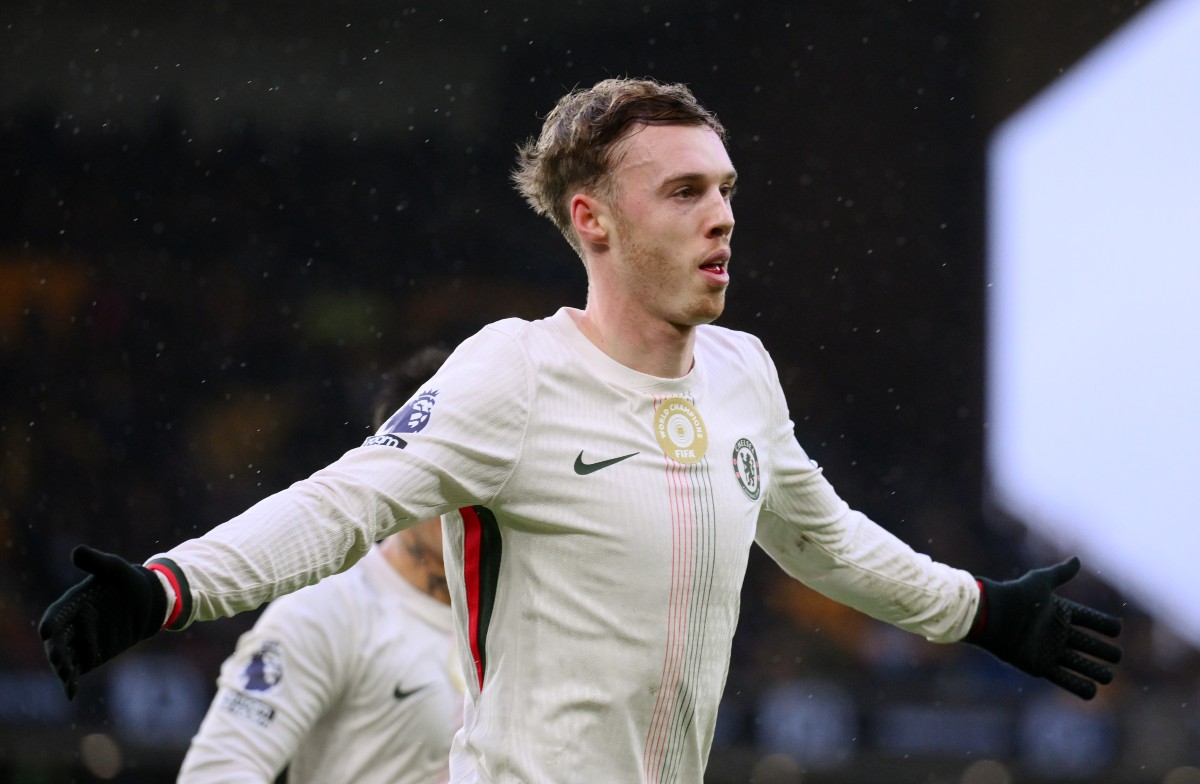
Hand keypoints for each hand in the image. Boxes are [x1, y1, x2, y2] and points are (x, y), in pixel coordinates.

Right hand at [38, 545, 167, 698]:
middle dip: (55, 650)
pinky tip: (71, 692)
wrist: (150, 602)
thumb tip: (76, 551)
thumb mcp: (116, 568)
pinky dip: (71, 681)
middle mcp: (72, 624)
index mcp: (73, 603)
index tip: (48, 631)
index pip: (57, 614)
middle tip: (58, 659)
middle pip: (57, 640)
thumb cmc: (130, 581)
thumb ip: (98, 562)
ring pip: (65, 658)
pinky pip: (77, 669)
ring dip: (62, 668)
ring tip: (66, 676)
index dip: (52, 622)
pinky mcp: (91, 656)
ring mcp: (80, 641)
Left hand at [965, 556, 1121, 699]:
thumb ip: (1060, 573)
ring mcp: (1050, 650)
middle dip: (1105, 651)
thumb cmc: (1016, 596)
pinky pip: (1064, 679)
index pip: (1090, 620)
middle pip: (1090, 644)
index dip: (1104, 625)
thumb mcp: (1040, 582)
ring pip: (1080, 664)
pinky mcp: (1040, 666)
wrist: (992, 616)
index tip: (1117, 629)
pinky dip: (1078, 686)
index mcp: (1061, 613)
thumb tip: (1077, 560)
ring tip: (1108, 676)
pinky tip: (1092, 690)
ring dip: (1096, 671)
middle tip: (1117, 656)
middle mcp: (1058, 632)